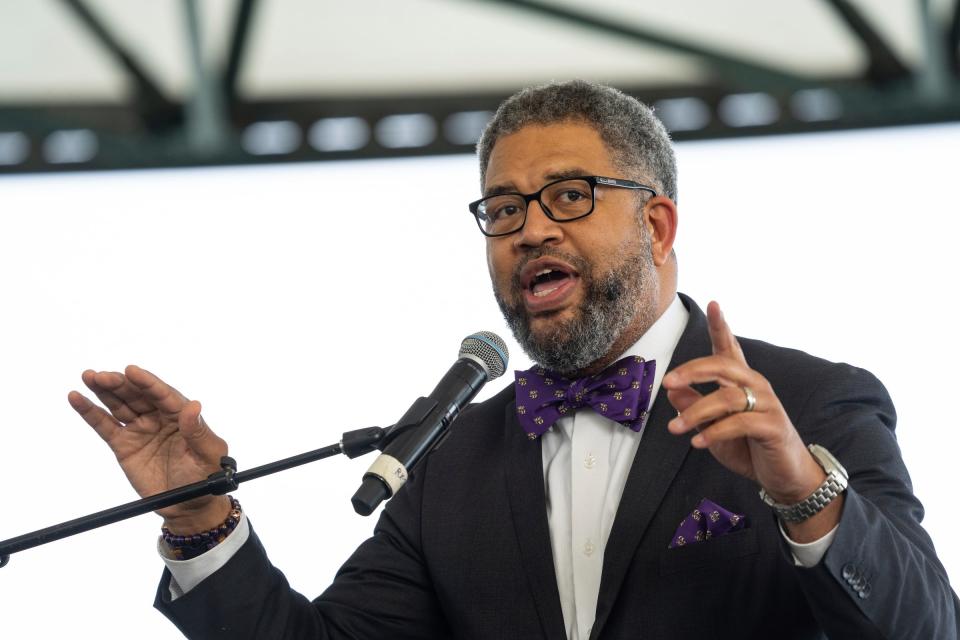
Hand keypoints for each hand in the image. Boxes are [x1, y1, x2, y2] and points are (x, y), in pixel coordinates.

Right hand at [68, 365, 231, 533]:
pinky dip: (90, 411)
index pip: (162, 394)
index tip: (132, 371)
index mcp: (181, 414)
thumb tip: (194, 406)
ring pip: (119, 404)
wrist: (189, 505)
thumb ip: (198, 431)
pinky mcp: (123, 444)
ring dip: (103, 390)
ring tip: (89, 376)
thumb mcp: (208, 453)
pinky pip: (105, 425)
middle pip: (137, 395)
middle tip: (101, 376)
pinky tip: (77, 398)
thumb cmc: (205, 477)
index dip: (147, 382)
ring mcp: (140, 429)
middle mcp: (158, 416)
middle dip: (120, 383)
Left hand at [662, 302, 838, 539]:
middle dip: (692, 370)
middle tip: (668, 381)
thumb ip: (693, 405)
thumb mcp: (711, 426)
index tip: (713, 304)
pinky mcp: (772, 426)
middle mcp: (755, 385)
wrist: (782, 476)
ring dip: (695, 412)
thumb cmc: (746, 447)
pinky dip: (714, 432)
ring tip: (675, 428)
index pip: (729, 348)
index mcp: (740, 381)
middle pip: (722, 365)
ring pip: (726, 397)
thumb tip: (671, 389)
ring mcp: (766, 404)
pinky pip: (739, 423)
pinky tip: (697, 442)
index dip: (721, 326)